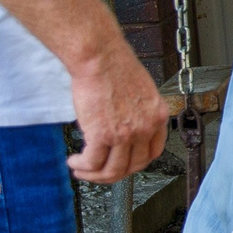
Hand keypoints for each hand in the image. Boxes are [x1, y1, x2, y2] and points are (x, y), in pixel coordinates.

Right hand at [67, 38, 168, 182]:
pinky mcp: (103, 135)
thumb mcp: (140, 92)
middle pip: (133, 166)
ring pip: (113, 170)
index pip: (153, 152)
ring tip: (82, 169)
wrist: (100, 57)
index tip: (123, 163)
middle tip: (99, 172)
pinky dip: (82, 167)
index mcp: (157, 116)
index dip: (136, 163)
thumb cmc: (114, 66)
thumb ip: (137, 113)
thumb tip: (124, 129)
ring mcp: (125, 134)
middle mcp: (145, 127)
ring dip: (95, 175)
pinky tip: (75, 162)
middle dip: (113, 174)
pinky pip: (93, 163)